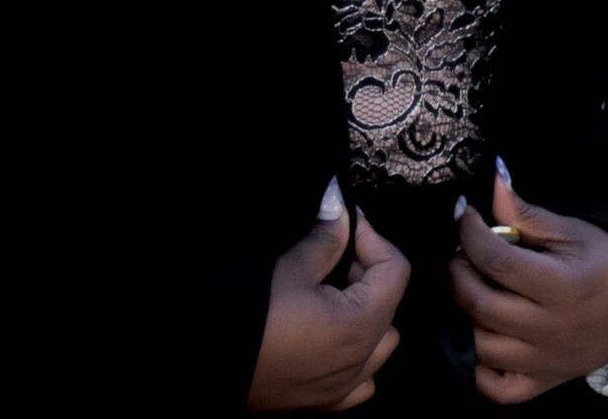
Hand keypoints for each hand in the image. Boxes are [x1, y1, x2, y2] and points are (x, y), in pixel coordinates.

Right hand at [248, 181, 409, 410]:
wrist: (211, 364)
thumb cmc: (252, 313)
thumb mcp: (291, 267)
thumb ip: (326, 239)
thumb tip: (342, 208)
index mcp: (360, 324)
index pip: (396, 271)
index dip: (374, 239)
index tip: (347, 224)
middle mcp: (362, 361)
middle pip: (390, 304)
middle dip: (368, 272)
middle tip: (333, 255)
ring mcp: (344, 388)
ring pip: (381, 344)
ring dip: (367, 314)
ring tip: (331, 295)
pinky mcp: (325, 403)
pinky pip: (362, 379)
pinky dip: (358, 357)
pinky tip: (330, 338)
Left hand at [448, 162, 607, 406]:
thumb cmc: (604, 260)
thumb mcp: (569, 231)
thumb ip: (524, 213)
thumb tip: (491, 181)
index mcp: (561, 287)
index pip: (497, 261)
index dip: (470, 233)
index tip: (465, 215)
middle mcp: (550, 330)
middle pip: (481, 305)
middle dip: (459, 271)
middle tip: (463, 251)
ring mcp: (545, 362)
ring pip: (482, 346)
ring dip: (466, 313)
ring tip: (474, 286)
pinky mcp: (543, 383)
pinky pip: (497, 388)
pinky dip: (480, 367)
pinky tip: (483, 334)